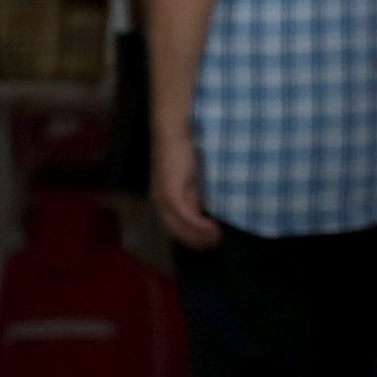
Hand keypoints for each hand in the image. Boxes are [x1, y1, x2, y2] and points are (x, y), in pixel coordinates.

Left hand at [150, 127, 218, 250]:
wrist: (174, 132)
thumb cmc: (183, 151)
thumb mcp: (189, 180)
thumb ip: (193, 196)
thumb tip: (203, 212)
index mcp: (161, 200)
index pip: (174, 229)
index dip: (191, 239)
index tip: (208, 243)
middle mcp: (158, 203)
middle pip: (177, 233)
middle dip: (197, 242)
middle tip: (215, 244)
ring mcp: (163, 200)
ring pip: (182, 228)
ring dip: (201, 236)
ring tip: (218, 237)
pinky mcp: (171, 195)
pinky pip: (187, 217)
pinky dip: (201, 225)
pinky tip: (214, 227)